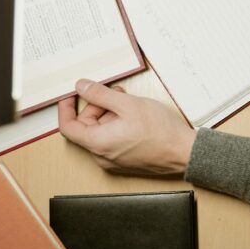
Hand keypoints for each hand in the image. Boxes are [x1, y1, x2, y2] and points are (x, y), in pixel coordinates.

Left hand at [58, 79, 195, 174]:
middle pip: (87, 127)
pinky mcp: (125, 161)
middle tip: (114, 93)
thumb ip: (100, 94)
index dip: (66, 108)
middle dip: (97, 107)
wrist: (183, 152)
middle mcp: (102, 156)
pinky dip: (117, 125)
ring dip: (109, 114)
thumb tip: (81, 87)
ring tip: (128, 103)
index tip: (70, 95)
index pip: (68, 127)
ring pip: (101, 133)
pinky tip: (134, 116)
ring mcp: (113, 161)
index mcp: (98, 143)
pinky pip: (112, 140)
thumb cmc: (160, 131)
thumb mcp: (127, 104)